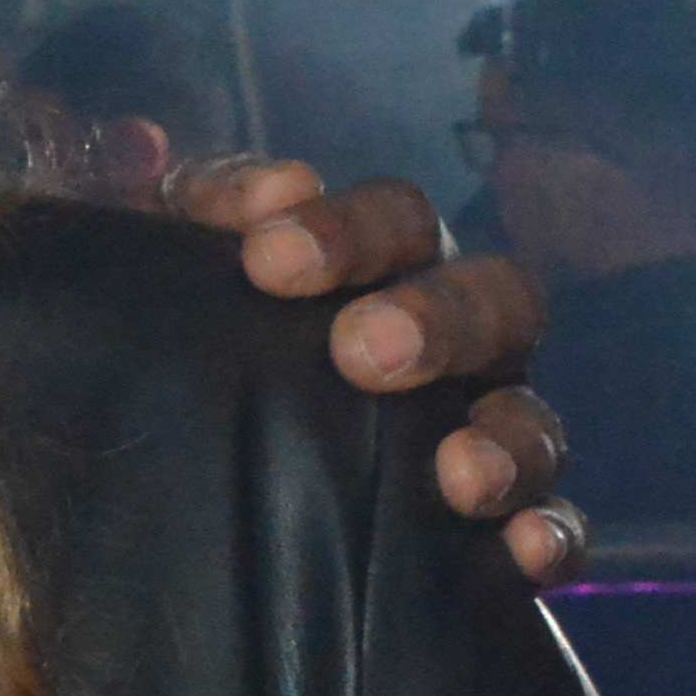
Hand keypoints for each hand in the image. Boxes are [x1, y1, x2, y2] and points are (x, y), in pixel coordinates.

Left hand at [180, 154, 582, 583]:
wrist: (187, 515)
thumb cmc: (185, 368)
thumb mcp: (158, 292)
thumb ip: (159, 220)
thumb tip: (139, 143)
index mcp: (383, 276)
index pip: (394, 222)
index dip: (344, 229)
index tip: (268, 258)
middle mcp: (451, 343)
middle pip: (488, 299)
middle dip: (434, 319)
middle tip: (364, 352)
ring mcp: (485, 434)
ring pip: (532, 417)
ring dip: (507, 438)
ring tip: (460, 472)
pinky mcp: (497, 533)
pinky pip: (556, 529)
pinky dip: (550, 536)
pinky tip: (520, 552)